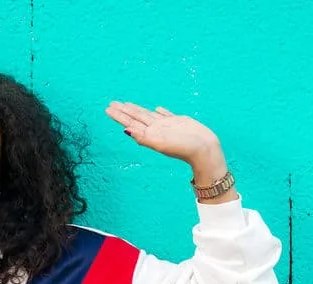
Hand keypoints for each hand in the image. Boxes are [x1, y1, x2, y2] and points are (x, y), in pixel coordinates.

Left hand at [105, 101, 225, 174]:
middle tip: (111, 104)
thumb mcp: (161, 143)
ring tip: (127, 104)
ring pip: (148, 115)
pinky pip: (166, 115)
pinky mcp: (179, 122)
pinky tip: (156, 109)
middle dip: (123, 111)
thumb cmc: (184, 148)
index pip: (130, 122)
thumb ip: (143, 138)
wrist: (204, 150)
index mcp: (150, 134)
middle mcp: (156, 129)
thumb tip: (125, 130)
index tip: (108, 109)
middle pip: (136, 117)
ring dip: (137, 110)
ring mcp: (167, 125)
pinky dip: (160, 112)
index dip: (119, 116)